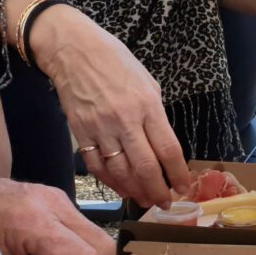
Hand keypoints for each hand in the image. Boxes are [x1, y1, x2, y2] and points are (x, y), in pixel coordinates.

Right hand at [30, 5, 190, 208]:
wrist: (72, 50)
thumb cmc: (114, 61)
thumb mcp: (146, 82)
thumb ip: (155, 114)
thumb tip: (162, 144)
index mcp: (147, 105)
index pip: (168, 149)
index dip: (178, 174)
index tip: (183, 187)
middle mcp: (125, 120)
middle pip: (146, 167)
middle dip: (158, 191)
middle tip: (165, 203)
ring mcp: (100, 129)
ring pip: (120, 172)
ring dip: (135, 191)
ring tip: (145, 200)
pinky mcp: (81, 133)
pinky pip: (97, 166)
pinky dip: (111, 182)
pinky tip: (121, 188)